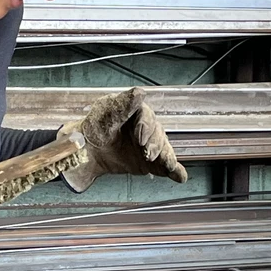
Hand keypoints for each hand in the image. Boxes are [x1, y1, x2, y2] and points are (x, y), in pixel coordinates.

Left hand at [60, 87, 187, 192]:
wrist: (89, 152)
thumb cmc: (94, 129)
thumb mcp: (105, 114)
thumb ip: (122, 105)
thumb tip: (139, 93)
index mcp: (136, 112)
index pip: (146, 116)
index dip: (145, 126)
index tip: (140, 138)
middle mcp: (146, 127)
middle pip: (157, 134)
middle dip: (154, 144)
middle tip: (147, 154)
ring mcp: (149, 145)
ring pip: (163, 149)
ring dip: (166, 157)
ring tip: (167, 165)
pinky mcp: (151, 162)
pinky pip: (165, 165)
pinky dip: (175, 171)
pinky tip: (180, 177)